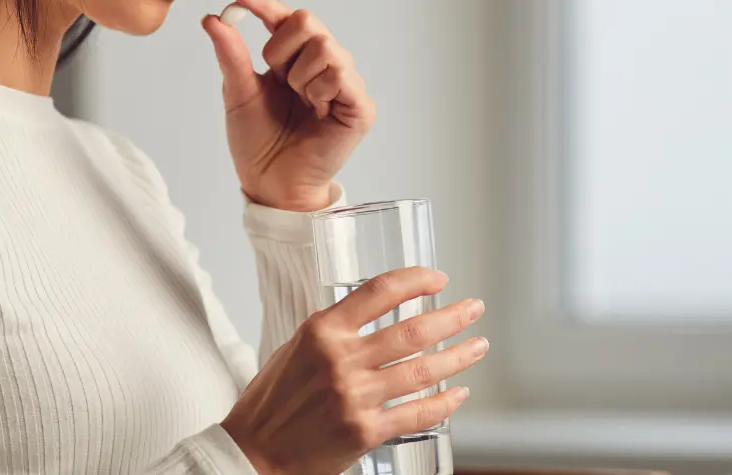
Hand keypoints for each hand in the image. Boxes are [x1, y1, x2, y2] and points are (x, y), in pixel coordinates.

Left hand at [202, 0, 376, 211]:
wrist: (271, 182)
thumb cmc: (257, 142)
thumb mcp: (238, 93)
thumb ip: (231, 55)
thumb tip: (213, 19)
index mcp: (295, 58)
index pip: (285, 18)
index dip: (263, 3)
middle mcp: (325, 64)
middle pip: (308, 21)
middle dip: (281, 47)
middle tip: (275, 76)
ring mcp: (346, 83)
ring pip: (324, 46)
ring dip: (299, 75)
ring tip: (298, 101)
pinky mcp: (360, 106)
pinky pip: (340, 75)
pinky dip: (319, 90)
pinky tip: (316, 110)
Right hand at [221, 267, 486, 474]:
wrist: (253, 452)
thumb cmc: (271, 403)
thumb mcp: (295, 349)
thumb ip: (334, 332)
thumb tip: (372, 318)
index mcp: (322, 331)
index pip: (379, 291)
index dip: (416, 280)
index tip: (438, 279)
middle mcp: (341, 360)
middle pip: (412, 330)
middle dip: (452, 316)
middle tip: (474, 308)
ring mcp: (355, 396)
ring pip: (423, 370)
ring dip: (458, 356)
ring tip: (477, 346)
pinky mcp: (365, 431)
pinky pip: (416, 412)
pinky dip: (444, 402)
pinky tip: (459, 393)